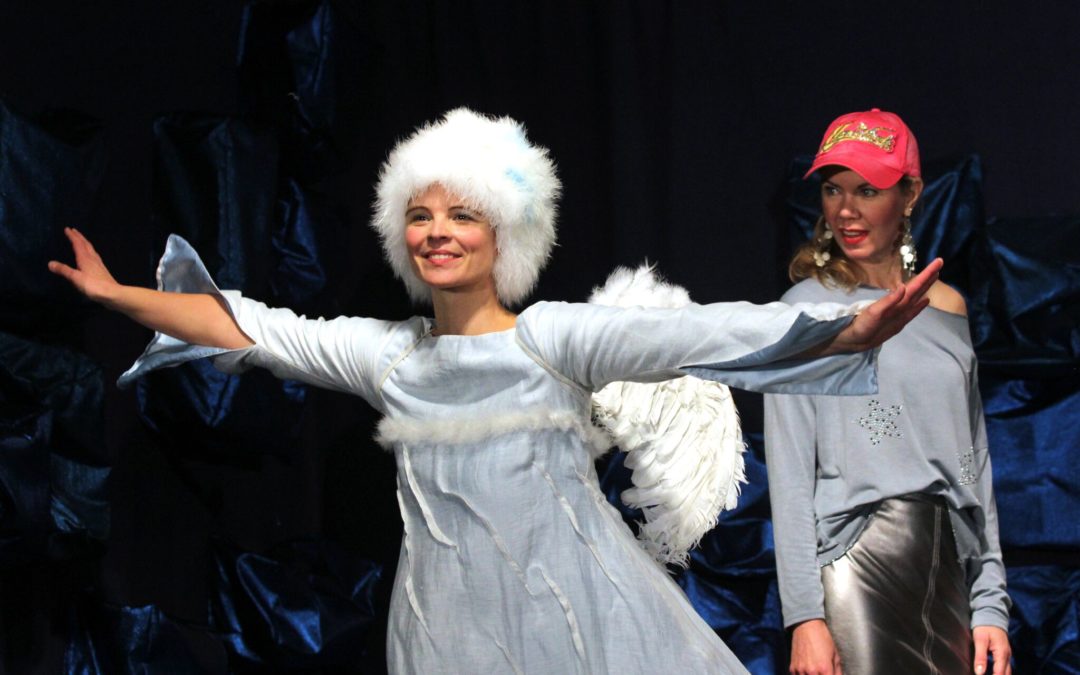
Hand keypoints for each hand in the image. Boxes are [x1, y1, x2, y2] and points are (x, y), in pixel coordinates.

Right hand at [48, 227, 120, 303]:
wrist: (113, 294)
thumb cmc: (93, 285)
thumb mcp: (76, 278)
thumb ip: (64, 270)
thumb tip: (50, 263)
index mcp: (85, 258)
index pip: (78, 244)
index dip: (72, 236)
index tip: (67, 228)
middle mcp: (93, 259)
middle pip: (86, 244)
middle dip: (79, 237)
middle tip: (74, 230)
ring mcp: (99, 264)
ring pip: (91, 250)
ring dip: (85, 243)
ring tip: (81, 240)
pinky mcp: (102, 270)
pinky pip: (94, 256)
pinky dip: (90, 251)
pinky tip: (91, 256)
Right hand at [789, 619, 842, 674]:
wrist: (806, 626)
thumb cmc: (822, 638)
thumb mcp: (835, 655)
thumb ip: (838, 671)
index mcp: (824, 669)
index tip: (829, 674)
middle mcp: (812, 672)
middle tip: (822, 672)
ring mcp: (800, 670)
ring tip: (815, 671)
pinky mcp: (793, 668)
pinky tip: (807, 672)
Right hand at [825, 258, 942, 353]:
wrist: (855, 344)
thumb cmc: (862, 328)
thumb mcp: (873, 313)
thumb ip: (888, 301)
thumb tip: (903, 287)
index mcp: (898, 307)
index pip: (915, 288)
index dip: (926, 275)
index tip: (938, 263)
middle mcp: (902, 311)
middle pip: (918, 292)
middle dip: (929, 277)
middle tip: (940, 263)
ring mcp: (900, 317)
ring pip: (916, 299)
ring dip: (925, 288)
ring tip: (934, 277)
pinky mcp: (895, 322)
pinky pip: (911, 310)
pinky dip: (919, 304)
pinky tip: (924, 300)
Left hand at [973, 625, 1010, 674]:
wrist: (992, 615)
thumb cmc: (985, 626)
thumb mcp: (980, 640)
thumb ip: (980, 657)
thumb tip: (979, 673)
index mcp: (1002, 653)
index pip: (1000, 673)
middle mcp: (1007, 656)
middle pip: (1006, 674)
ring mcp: (1007, 655)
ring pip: (1007, 671)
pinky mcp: (1004, 654)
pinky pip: (1004, 667)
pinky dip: (1000, 672)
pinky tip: (993, 673)